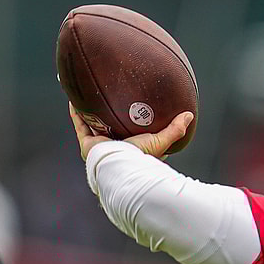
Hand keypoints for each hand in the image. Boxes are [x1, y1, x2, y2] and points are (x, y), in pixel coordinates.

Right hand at [68, 102, 192, 161]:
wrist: (121, 167)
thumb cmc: (141, 158)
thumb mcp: (161, 141)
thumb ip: (175, 129)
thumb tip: (189, 115)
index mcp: (132, 150)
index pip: (136, 137)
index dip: (136, 126)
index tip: (137, 112)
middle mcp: (115, 148)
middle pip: (111, 129)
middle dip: (109, 117)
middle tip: (110, 100)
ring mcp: (100, 147)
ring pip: (93, 126)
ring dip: (90, 112)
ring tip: (89, 96)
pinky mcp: (88, 145)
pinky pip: (80, 125)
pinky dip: (76, 113)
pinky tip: (75, 100)